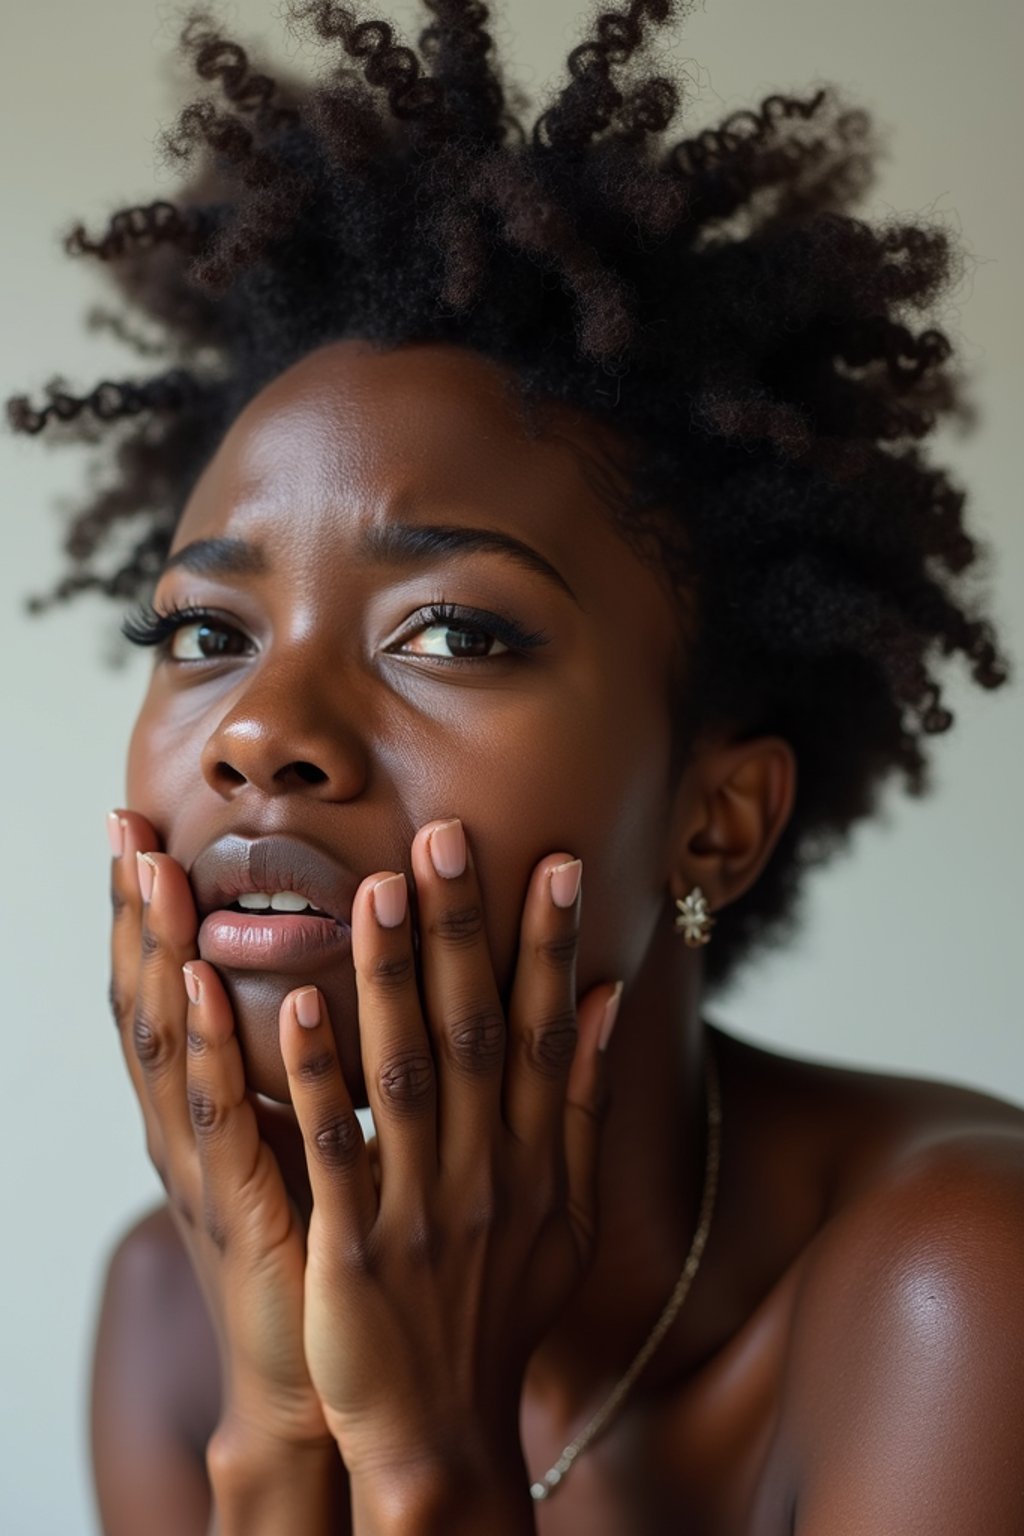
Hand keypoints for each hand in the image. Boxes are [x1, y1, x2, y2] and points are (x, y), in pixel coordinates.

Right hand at [107, 810, 332, 1455]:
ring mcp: (201, 1165)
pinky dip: (204, 1044)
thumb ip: (310, 1066)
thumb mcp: (307, 1138)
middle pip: (146, 1001)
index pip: (166, 991)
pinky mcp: (235, 1204)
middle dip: (133, 916)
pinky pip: (214, 1113)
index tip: (143, 831)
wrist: (320, 1371)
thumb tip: (334, 980)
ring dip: (158, 954)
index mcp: (205, 1109)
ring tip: (151, 874)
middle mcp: (187, 1128)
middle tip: (124, 829)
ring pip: (165, 1044)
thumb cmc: (320, 1244)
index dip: (148, 916)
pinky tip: (203, 983)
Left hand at [278, 817, 620, 1494]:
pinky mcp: (355, 1248)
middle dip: (463, 930)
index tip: (556, 863)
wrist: (444, 1427)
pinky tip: (295, 1008)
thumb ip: (579, 1104)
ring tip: (374, 891)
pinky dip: (316, 1079)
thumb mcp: (566, 1213)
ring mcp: (423, 1207)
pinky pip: (332, 1150)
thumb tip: (602, 1002)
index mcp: (536, 1157)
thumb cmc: (503, 1310)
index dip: (552, 946)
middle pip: (476, 1032)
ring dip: (389, 979)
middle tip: (446, 838)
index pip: (547, 1032)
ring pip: (404, 1073)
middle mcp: (488, 1171)